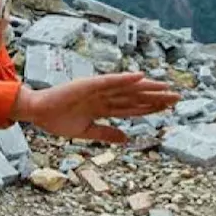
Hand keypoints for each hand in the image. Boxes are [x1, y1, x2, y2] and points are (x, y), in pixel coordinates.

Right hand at [12, 73, 180, 142]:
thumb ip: (106, 133)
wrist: (37, 113)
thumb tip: (126, 139)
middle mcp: (104, 97)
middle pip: (135, 97)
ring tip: (166, 87)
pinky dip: (125, 78)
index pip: (132, 108)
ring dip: (147, 87)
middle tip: (178, 97)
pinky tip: (140, 77)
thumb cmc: (57, 120)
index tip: (168, 109)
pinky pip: (110, 81)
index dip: (151, 108)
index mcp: (103, 108)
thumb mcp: (86, 132)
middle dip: (156, 97)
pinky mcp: (88, 84)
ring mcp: (97, 89)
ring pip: (128, 88)